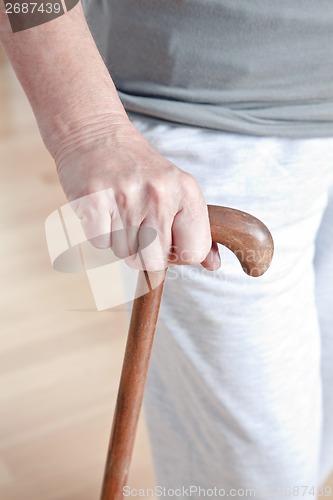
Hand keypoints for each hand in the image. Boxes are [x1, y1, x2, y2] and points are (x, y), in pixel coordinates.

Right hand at [54, 115, 220, 271]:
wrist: (94, 134)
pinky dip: (99, 233)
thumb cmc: (137, 167)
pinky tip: (103, 210)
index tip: (167, 241)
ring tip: (119, 211)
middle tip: (137, 225)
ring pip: (125, 254)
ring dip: (120, 241)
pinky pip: (101, 244)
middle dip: (144, 252)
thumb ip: (195, 227)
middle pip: (156, 261)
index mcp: (186, 190)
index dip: (179, 254)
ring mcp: (125, 197)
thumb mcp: (175, 188)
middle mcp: (159, 193)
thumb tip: (213, 265)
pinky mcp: (93, 202)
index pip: (194, 251)